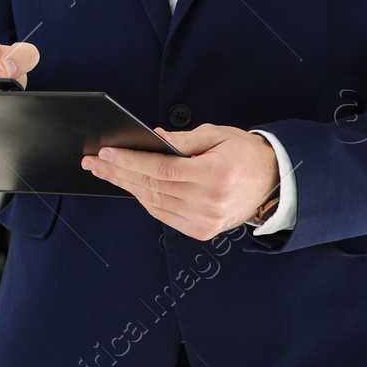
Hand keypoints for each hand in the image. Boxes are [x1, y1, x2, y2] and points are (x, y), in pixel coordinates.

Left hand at [82, 125, 280, 240]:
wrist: (274, 183)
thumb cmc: (244, 154)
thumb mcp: (217, 135)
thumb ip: (183, 139)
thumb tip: (153, 137)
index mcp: (215, 175)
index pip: (161, 169)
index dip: (130, 161)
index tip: (105, 153)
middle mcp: (210, 202)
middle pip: (152, 187)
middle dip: (118, 173)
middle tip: (93, 162)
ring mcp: (206, 220)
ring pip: (154, 202)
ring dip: (126, 186)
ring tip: (104, 172)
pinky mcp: (202, 230)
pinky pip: (163, 214)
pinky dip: (144, 199)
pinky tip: (129, 186)